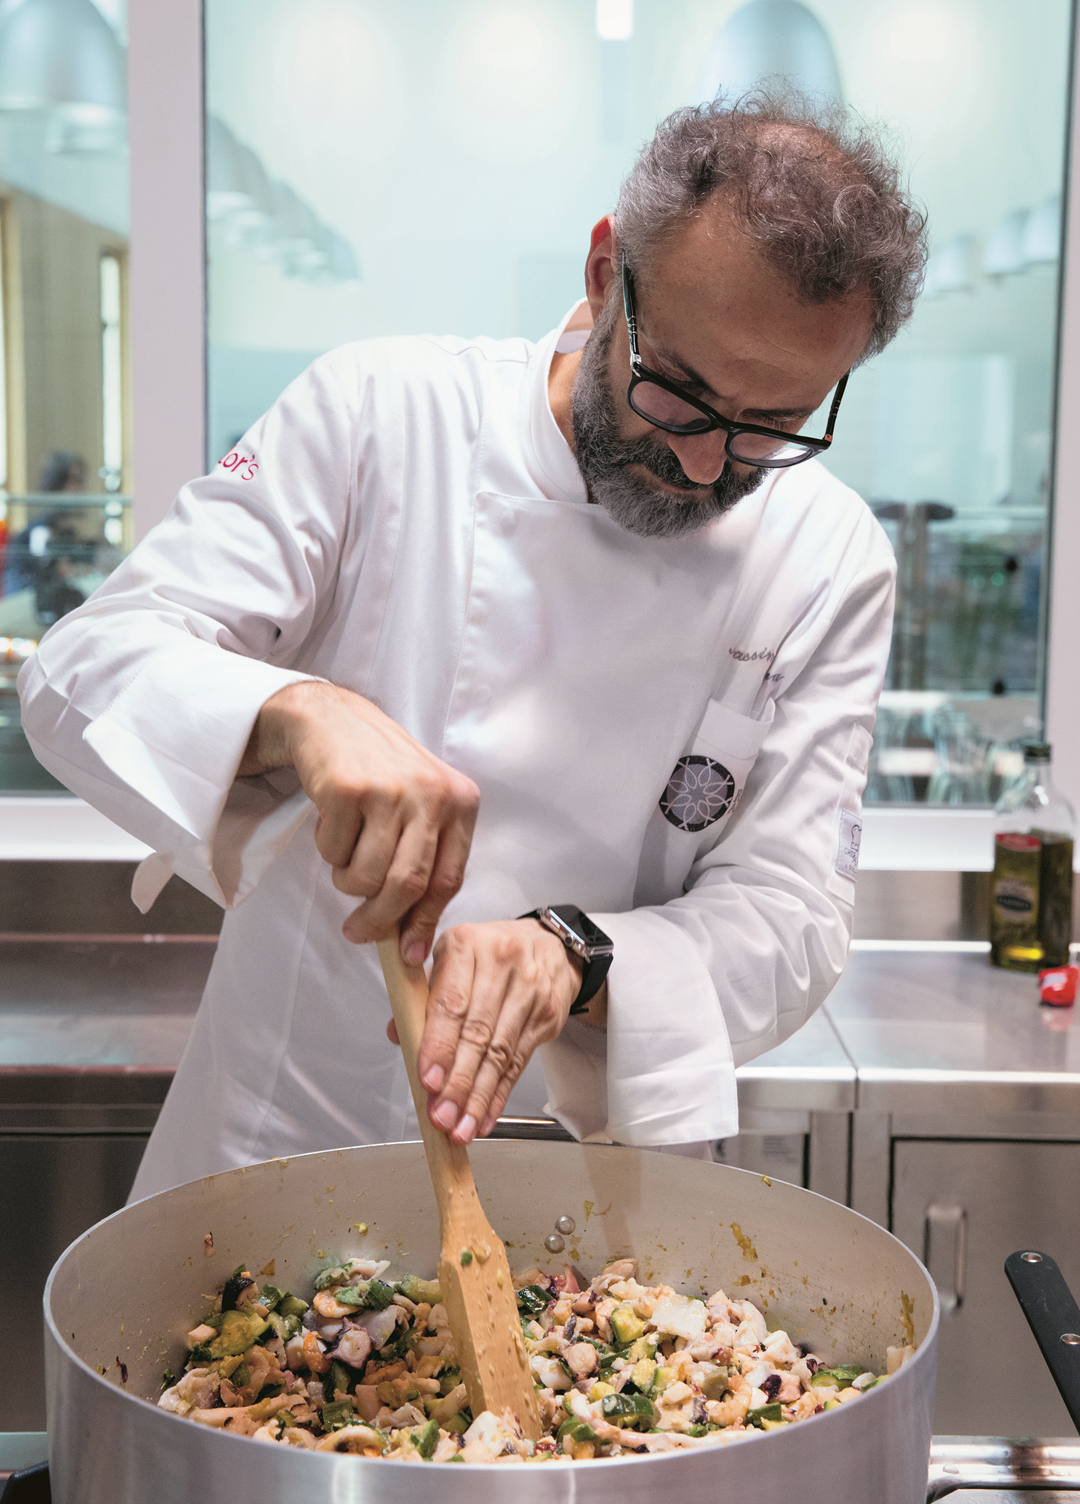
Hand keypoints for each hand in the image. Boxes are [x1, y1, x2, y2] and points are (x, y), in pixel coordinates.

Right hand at [239, 681, 479, 962]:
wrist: (333, 720)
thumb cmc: (382, 775)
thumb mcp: (420, 809)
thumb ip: (424, 865)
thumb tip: (412, 945)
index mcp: (460, 801)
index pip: (448, 879)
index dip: (425, 924)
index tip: (408, 955)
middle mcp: (430, 793)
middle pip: (407, 885)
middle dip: (379, 920)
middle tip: (357, 932)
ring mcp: (388, 788)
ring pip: (365, 876)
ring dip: (348, 883)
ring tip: (346, 857)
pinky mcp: (346, 788)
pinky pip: (333, 852)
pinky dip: (327, 851)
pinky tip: (333, 821)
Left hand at [384, 918, 584, 1142]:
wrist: (547, 945)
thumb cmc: (488, 954)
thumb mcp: (449, 960)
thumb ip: (422, 996)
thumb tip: (400, 1034)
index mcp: (465, 946)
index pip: (451, 1004)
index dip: (438, 1046)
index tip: (428, 1079)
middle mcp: (500, 964)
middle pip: (477, 1034)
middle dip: (457, 1082)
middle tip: (441, 1115)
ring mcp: (529, 990)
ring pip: (500, 1054)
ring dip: (478, 1096)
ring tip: (461, 1126)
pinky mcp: (547, 1015)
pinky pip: (519, 1062)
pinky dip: (499, 1094)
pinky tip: (485, 1116)